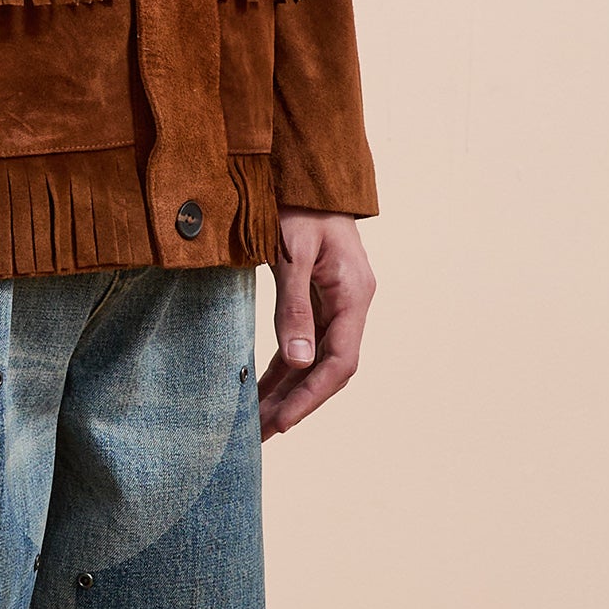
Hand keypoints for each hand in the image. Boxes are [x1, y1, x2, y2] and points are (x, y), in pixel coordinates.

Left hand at [259, 211, 373, 439]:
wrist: (306, 173)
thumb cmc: (299, 206)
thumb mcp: (291, 253)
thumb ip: (293, 307)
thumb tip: (296, 362)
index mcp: (354, 296)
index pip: (339, 362)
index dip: (312, 397)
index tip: (282, 423)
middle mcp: (350, 306)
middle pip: (326, 369)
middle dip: (294, 404)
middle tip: (258, 435)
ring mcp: (335, 305)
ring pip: (312, 361)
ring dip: (286, 392)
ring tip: (255, 424)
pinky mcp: (317, 301)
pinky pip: (301, 344)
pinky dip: (281, 370)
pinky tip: (259, 391)